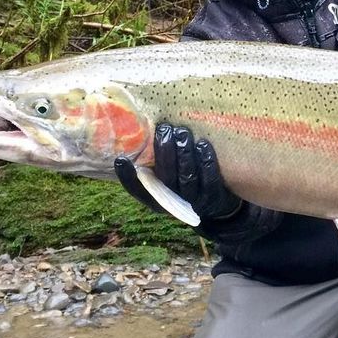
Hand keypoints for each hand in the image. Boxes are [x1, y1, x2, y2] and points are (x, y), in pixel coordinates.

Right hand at [114, 123, 240, 220]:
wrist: (217, 208)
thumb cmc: (186, 183)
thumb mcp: (169, 178)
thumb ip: (156, 162)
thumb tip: (145, 130)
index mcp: (156, 197)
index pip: (137, 190)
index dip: (127, 178)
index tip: (120, 159)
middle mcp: (173, 202)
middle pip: (166, 178)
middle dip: (164, 152)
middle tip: (164, 129)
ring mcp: (194, 201)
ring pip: (187, 177)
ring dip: (184, 153)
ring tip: (182, 132)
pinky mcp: (213, 198)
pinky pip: (210, 180)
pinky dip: (206, 161)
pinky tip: (203, 144)